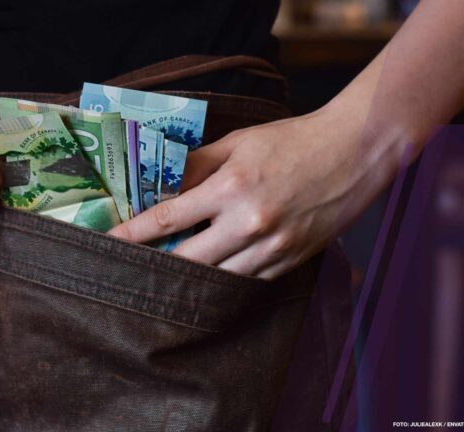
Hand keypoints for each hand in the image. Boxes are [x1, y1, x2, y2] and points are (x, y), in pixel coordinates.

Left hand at [109, 104, 392, 279]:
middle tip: (132, 265)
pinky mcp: (289, 263)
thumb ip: (196, 166)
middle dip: (156, 264)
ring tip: (168, 271)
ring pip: (216, 278)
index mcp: (232, 187)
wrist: (354, 153)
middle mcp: (249, 223)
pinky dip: (224, 277)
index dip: (134, 233)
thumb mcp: (238, 143)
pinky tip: (210, 271)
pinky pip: (245, 281)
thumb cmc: (292, 141)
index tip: (109, 241)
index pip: (168, 218)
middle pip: (187, 260)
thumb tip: (160, 183)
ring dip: (189, 276)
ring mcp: (272, 248)